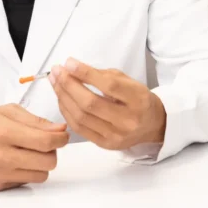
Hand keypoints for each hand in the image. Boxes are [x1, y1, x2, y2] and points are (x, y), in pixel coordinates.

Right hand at [0, 104, 68, 191]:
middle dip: (53, 151)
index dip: (61, 138)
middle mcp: (1, 156)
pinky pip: (25, 182)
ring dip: (42, 164)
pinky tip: (17, 160)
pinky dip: (27, 172)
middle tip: (46, 143)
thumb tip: (59, 130)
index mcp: (4, 132)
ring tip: (31, 152)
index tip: (63, 135)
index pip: (46, 142)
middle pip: (48, 162)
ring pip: (41, 176)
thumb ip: (36, 121)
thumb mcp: (7, 111)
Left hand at [49, 59, 166, 150]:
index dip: (86, 74)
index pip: (109, 86)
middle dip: (68, 85)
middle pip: (90, 103)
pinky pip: (79, 128)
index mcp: (138, 99)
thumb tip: (74, 69)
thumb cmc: (138, 99)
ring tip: (55, 82)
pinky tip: (62, 98)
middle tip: (57, 71)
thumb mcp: (128, 81)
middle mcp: (127, 120)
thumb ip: (103, 75)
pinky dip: (66, 112)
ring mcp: (115, 135)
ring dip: (63, 97)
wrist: (152, 125)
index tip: (69, 63)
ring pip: (81, 117)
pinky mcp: (105, 144)